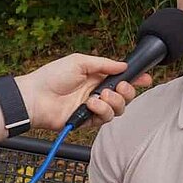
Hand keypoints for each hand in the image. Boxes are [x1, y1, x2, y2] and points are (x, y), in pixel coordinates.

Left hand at [15, 53, 151, 129]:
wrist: (36, 97)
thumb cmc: (52, 76)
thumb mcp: (80, 62)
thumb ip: (104, 64)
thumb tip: (124, 65)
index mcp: (97, 77)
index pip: (122, 78)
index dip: (136, 79)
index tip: (146, 78)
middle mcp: (98, 93)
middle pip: (125, 96)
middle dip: (127, 91)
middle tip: (119, 87)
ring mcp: (94, 108)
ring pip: (118, 109)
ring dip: (113, 102)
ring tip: (99, 97)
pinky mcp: (88, 121)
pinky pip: (105, 119)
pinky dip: (101, 111)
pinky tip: (90, 105)